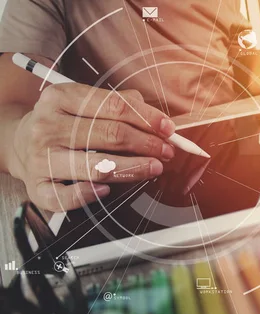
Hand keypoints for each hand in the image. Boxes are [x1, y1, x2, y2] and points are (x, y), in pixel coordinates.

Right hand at [7, 83, 176, 210]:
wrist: (18, 143)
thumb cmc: (63, 123)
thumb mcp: (83, 102)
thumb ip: (119, 104)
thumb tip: (156, 119)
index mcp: (60, 98)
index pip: (113, 106)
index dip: (146, 118)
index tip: (168, 129)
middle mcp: (48, 126)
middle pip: (109, 136)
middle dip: (146, 144)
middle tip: (167, 151)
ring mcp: (41, 158)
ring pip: (96, 167)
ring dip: (132, 169)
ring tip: (154, 168)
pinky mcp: (37, 186)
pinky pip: (66, 197)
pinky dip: (89, 196)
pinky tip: (107, 191)